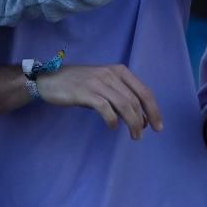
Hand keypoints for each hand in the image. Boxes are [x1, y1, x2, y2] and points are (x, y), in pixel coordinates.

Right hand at [34, 63, 163, 139]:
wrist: (49, 80)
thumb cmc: (77, 83)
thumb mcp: (102, 83)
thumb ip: (118, 95)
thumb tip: (136, 116)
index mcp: (119, 71)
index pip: (144, 91)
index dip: (154, 110)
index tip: (158, 126)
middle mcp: (110, 74)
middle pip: (136, 100)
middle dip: (144, 120)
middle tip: (144, 134)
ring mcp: (98, 83)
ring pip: (124, 105)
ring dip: (132, 123)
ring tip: (134, 135)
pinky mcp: (85, 93)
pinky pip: (106, 108)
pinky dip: (113, 120)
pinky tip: (112, 127)